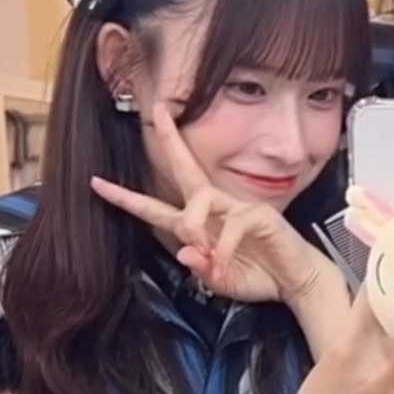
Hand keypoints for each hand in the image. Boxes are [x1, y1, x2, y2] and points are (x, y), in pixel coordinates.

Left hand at [90, 102, 328, 306]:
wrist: (296, 281)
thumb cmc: (258, 276)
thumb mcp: (221, 281)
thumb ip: (202, 270)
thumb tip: (186, 252)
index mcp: (198, 225)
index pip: (155, 208)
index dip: (126, 198)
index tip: (97, 183)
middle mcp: (214, 209)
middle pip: (185, 169)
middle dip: (170, 141)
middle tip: (158, 112)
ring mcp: (236, 208)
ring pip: (200, 199)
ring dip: (192, 224)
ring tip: (201, 250)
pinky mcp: (258, 214)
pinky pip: (231, 225)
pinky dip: (223, 249)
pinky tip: (224, 264)